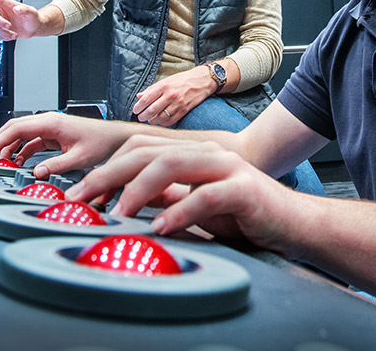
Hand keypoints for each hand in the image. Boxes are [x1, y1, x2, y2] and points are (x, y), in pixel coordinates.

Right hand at [0, 0, 44, 40]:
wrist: (35, 27)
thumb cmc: (33, 16)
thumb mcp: (31, 12)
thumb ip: (25, 9)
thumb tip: (16, 9)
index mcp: (6, 3)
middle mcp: (1, 11)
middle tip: (9, 26)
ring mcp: (1, 21)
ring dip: (5, 32)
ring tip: (15, 33)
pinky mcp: (2, 30)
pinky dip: (5, 37)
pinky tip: (13, 35)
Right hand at [0, 111, 134, 179]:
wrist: (114, 138)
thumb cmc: (101, 142)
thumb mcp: (79, 158)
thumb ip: (56, 166)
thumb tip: (37, 173)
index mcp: (52, 123)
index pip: (17, 129)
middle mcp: (48, 122)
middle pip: (15, 128)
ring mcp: (50, 128)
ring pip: (21, 134)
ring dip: (9, 147)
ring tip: (1, 162)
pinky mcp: (53, 135)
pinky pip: (31, 141)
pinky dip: (21, 150)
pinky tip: (18, 162)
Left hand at [66, 134, 293, 249]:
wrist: (293, 224)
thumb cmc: (244, 215)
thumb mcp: (193, 205)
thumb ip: (163, 197)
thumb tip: (122, 201)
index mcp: (191, 153)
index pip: (139, 148)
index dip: (106, 168)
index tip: (82, 194)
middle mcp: (206, 153)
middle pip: (148, 151)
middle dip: (109, 174)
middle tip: (83, 200)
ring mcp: (227, 167)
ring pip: (172, 163)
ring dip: (138, 189)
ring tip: (118, 212)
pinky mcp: (244, 188)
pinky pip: (206, 195)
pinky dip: (179, 211)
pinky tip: (161, 227)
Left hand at [132, 67, 214, 126]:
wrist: (201, 80)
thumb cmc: (181, 80)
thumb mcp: (165, 81)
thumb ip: (151, 89)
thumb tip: (138, 96)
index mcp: (163, 86)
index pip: (146, 99)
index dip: (138, 106)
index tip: (135, 110)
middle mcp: (170, 95)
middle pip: (152, 110)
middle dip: (143, 116)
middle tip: (140, 118)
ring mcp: (178, 103)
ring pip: (160, 117)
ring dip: (152, 121)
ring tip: (149, 120)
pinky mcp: (184, 110)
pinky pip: (170, 121)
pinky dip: (163, 123)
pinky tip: (160, 122)